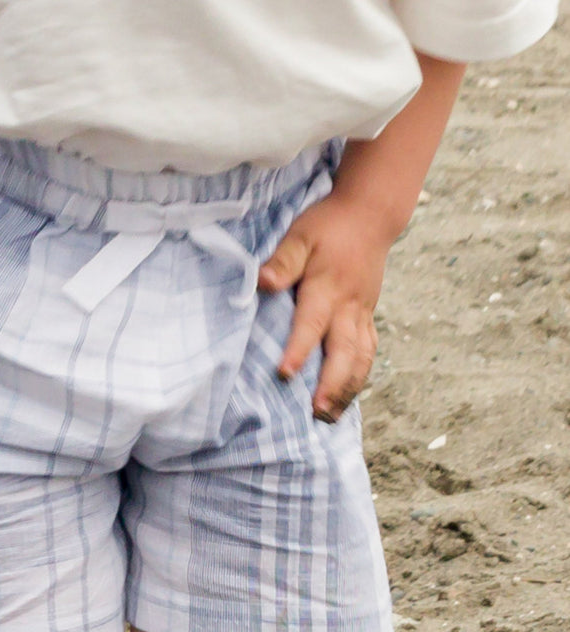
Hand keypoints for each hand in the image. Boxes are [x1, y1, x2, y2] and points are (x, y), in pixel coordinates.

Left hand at [256, 194, 388, 423]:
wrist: (370, 215)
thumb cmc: (328, 225)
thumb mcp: (299, 235)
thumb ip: (282, 261)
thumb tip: (262, 282)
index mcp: (327, 287)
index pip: (311, 324)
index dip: (298, 350)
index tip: (284, 373)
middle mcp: (348, 306)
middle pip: (344, 352)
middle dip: (332, 384)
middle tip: (317, 412)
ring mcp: (362, 312)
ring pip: (361, 357)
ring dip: (348, 388)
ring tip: (331, 415)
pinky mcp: (367, 314)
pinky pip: (368, 350)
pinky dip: (360, 375)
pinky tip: (347, 394)